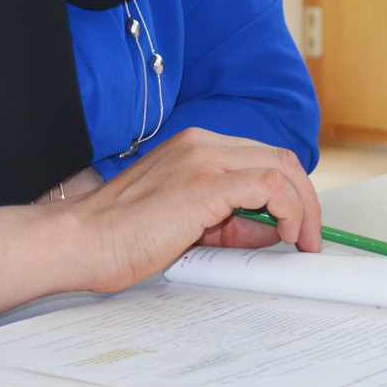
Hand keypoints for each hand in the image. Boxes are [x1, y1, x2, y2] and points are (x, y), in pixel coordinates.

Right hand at [0, 127, 321, 312]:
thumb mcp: (185, 225)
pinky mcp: (207, 183)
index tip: (296, 223)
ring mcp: (205, 159)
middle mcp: (203, 144)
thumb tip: (267, 230)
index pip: (259, 158)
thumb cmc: (117, 237)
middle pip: (278, 158)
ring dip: (303, 206)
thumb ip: (226, 221)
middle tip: (309, 235)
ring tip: (303, 240)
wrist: (78, 241)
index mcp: (194, 147)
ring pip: (281, 167)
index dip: (287, 190)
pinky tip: (287, 234)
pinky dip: (290, 210)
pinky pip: (270, 187)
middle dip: (304, 198)